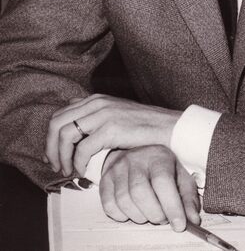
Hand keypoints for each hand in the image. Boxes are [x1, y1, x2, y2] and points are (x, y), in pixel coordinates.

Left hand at [45, 94, 181, 175]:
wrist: (167, 127)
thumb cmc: (142, 127)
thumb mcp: (114, 115)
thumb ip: (94, 117)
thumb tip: (74, 130)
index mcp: (95, 99)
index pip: (60, 115)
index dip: (50, 138)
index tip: (52, 156)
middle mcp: (96, 103)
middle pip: (57, 123)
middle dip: (51, 148)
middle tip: (56, 166)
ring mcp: (103, 114)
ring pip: (65, 135)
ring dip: (62, 157)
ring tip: (68, 171)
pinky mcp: (111, 128)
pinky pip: (83, 148)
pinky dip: (78, 163)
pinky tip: (83, 172)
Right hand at [99, 145, 199, 231]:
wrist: (134, 152)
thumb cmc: (160, 167)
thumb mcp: (179, 176)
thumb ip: (187, 197)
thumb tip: (193, 219)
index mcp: (158, 156)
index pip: (163, 181)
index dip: (172, 206)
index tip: (179, 224)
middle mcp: (136, 159)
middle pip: (140, 193)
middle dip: (154, 214)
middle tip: (163, 218)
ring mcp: (118, 168)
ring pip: (124, 201)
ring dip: (139, 216)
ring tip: (149, 213)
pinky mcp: (105, 179)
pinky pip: (110, 205)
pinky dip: (122, 216)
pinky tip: (133, 211)